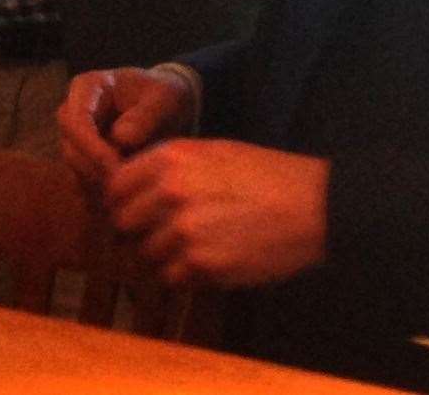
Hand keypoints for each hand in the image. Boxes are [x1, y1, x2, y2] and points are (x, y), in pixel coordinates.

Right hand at [59, 66, 196, 185]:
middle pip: (69, 149)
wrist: (167, 110)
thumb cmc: (165, 97)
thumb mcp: (166, 97)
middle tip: (124, 186)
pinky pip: (85, 186)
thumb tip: (120, 137)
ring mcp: (76, 140)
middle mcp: (73, 113)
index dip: (89, 146)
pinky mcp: (84, 163)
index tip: (113, 165)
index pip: (75, 120)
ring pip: (75, 171)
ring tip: (131, 193)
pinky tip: (127, 200)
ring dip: (99, 187)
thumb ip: (147, 114)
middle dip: (93, 171)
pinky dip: (103, 197)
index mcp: (87, 88)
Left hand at [106, 139, 329, 288]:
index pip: (114, 187)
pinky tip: (209, 261)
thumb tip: (132, 182)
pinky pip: (171, 277)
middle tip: (161, 232)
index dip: (121, 201)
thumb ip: (169, 164)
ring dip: (163, 255)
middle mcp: (170, 193)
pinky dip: (184, 275)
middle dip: (138, 230)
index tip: (133, 210)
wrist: (313, 206)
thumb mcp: (213, 151)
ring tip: (194, 246)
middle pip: (123, 223)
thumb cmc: (266, 175)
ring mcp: (184, 231)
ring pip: (146, 254)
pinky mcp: (202, 265)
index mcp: (170, 159)